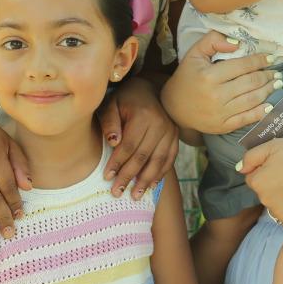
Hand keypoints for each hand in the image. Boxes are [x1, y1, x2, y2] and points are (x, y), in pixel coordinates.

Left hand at [97, 77, 179, 199]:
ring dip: (146, 180)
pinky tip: (151, 186)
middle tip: (117, 192)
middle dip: (129, 176)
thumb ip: (110, 122)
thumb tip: (113, 143)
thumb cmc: (126, 99)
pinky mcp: (176, 137)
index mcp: (143, 115)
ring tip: (135, 195)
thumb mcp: (112, 103)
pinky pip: (169, 159)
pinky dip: (160, 174)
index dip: (117, 163)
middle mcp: (160, 124)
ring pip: (158, 161)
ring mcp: (170, 131)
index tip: (107, 177)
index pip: (129, 145)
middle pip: (143, 156)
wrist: (150, 88)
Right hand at [160, 29, 274, 134]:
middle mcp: (216, 95)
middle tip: (277, 72)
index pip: (242, 66)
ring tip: (276, 84)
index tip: (271, 58)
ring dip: (268, 91)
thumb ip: (213, 41)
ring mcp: (220, 113)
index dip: (259, 61)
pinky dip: (261, 112)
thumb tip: (237, 43)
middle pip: (250, 83)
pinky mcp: (222, 126)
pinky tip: (270, 105)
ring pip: (252, 100)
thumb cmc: (186, 77)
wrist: (174, 108)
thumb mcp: (194, 54)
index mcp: (209, 76)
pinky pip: (246, 119)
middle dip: (267, 76)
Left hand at [239, 138, 282, 228]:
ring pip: (276, 206)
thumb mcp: (274, 146)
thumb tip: (239, 169)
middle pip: (264, 193)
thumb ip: (251, 156)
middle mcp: (264, 201)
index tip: (282, 166)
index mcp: (258, 181)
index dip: (266, 170)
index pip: (254, 178)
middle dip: (274, 185)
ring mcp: (278, 214)